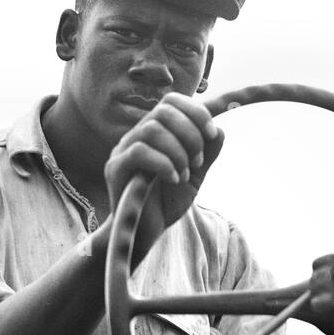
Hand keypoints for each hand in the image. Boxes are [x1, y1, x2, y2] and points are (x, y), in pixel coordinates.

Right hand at [105, 93, 223, 262]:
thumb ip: (206, 154)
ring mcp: (123, 150)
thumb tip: (218, 131)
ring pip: (151, 129)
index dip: (196, 112)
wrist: (144, 233)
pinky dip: (163, 163)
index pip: (172, 102)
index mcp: (155, 132)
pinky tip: (173, 180)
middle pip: (163, 110)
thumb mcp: (194, 176)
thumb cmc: (166, 203)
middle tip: (198, 162)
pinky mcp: (115, 168)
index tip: (212, 134)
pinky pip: (139, 152)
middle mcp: (137, 135)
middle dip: (190, 133)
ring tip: (184, 175)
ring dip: (177, 151)